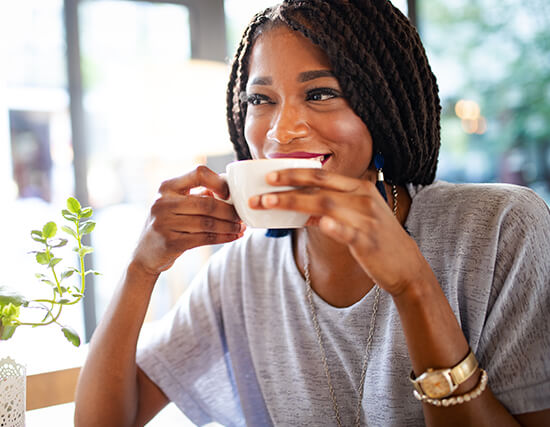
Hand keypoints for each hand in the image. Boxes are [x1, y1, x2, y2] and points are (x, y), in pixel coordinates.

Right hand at [132, 166, 244, 274]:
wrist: (144, 254)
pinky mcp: (171, 242)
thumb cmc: (167, 224)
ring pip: (208, 223)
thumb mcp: (176, 204)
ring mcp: (165, 223)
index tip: (229, 193)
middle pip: (206, 203)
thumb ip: (199, 194)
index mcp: (167, 187)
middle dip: (229, 211)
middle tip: (241, 215)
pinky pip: (205, 238)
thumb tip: (228, 186)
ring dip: (229, 226)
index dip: (218, 182)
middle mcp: (163, 202)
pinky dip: (223, 237)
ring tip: (240, 227)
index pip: (198, 173)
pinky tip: (233, 236)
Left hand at [249, 168, 430, 295]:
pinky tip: (318, 223)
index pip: (322, 175)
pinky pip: (347, 231)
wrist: (406, 266)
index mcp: (359, 188)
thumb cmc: (377, 240)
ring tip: (269, 203)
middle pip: (319, 186)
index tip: (270, 174)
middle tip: (262, 187)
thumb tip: (302, 209)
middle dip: (287, 185)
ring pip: (325, 205)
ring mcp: (366, 219)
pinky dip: (333, 226)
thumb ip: (332, 209)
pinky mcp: (368, 241)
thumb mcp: (357, 217)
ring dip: (294, 202)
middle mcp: (363, 198)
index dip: (295, 172)